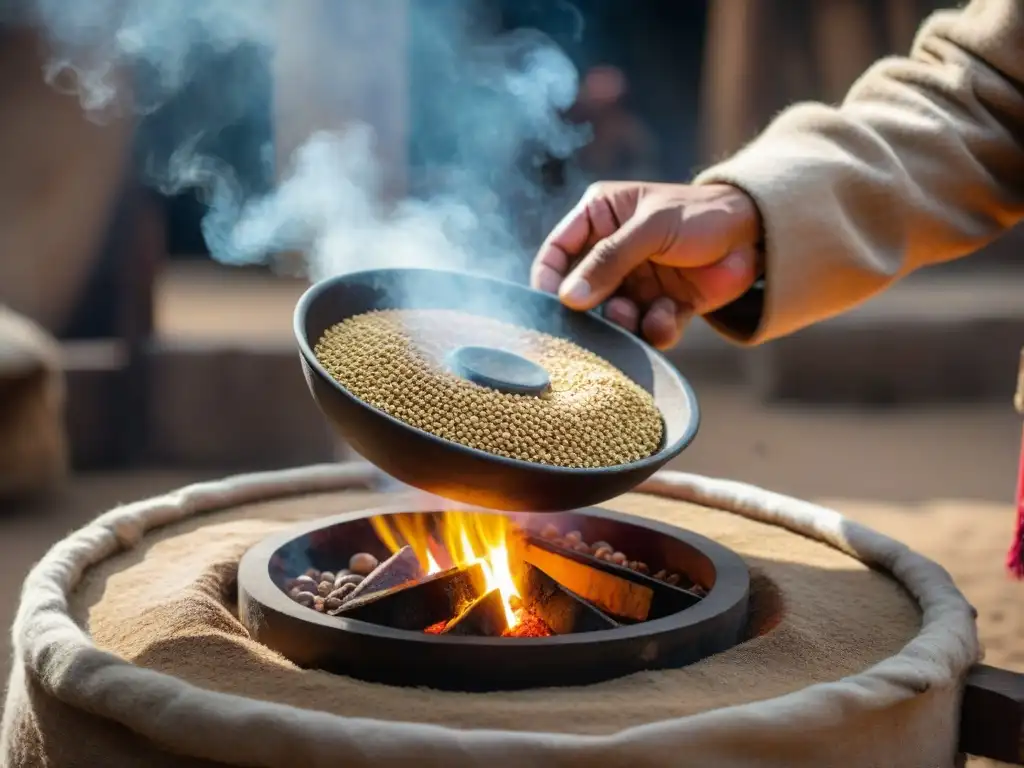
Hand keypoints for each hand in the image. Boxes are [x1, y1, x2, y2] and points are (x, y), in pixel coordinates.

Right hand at [531, 182, 762, 348]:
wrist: (756, 234)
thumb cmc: (701, 214)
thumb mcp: (651, 228)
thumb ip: (608, 260)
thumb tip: (568, 297)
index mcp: (600, 218)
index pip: (558, 250)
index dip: (547, 277)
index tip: (548, 303)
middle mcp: (613, 252)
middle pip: (581, 290)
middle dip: (590, 309)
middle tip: (596, 320)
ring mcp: (637, 281)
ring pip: (613, 315)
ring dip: (623, 322)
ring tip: (634, 316)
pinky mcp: (662, 305)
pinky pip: (646, 328)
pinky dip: (655, 329)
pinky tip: (667, 318)